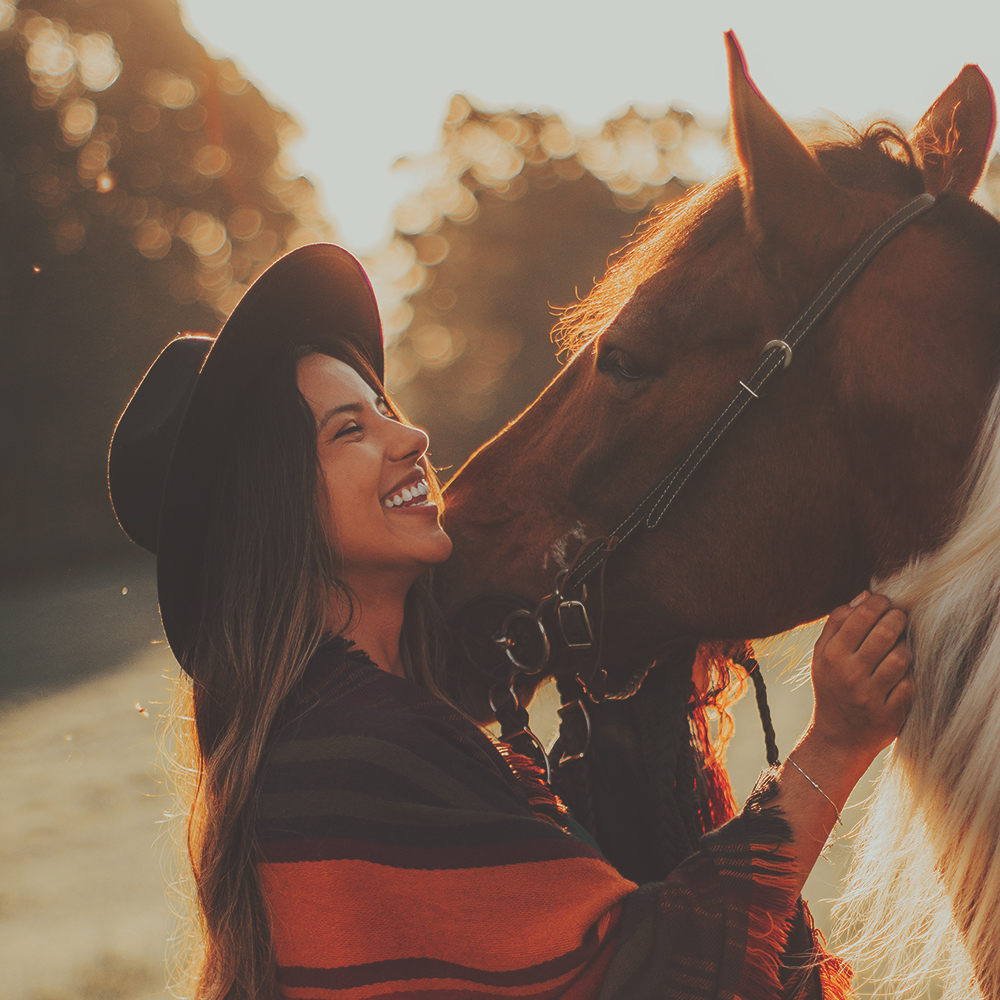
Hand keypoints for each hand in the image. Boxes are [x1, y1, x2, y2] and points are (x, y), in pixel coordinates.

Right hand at [809, 591, 913, 760]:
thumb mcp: (822, 655)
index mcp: (831, 655)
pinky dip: (909, 676)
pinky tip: (902, 675)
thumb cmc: (832, 688)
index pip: (860, 617)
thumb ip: (838, 623)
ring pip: (901, 657)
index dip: (878, 603)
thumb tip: (866, 595)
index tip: (885, 602)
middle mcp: (849, 674)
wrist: (836, 738)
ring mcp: (869, 696)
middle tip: (899, 618)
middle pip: (884, 633)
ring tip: (901, 646)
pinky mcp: (888, 714)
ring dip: (905, 648)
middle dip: (897, 619)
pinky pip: (909, 684)